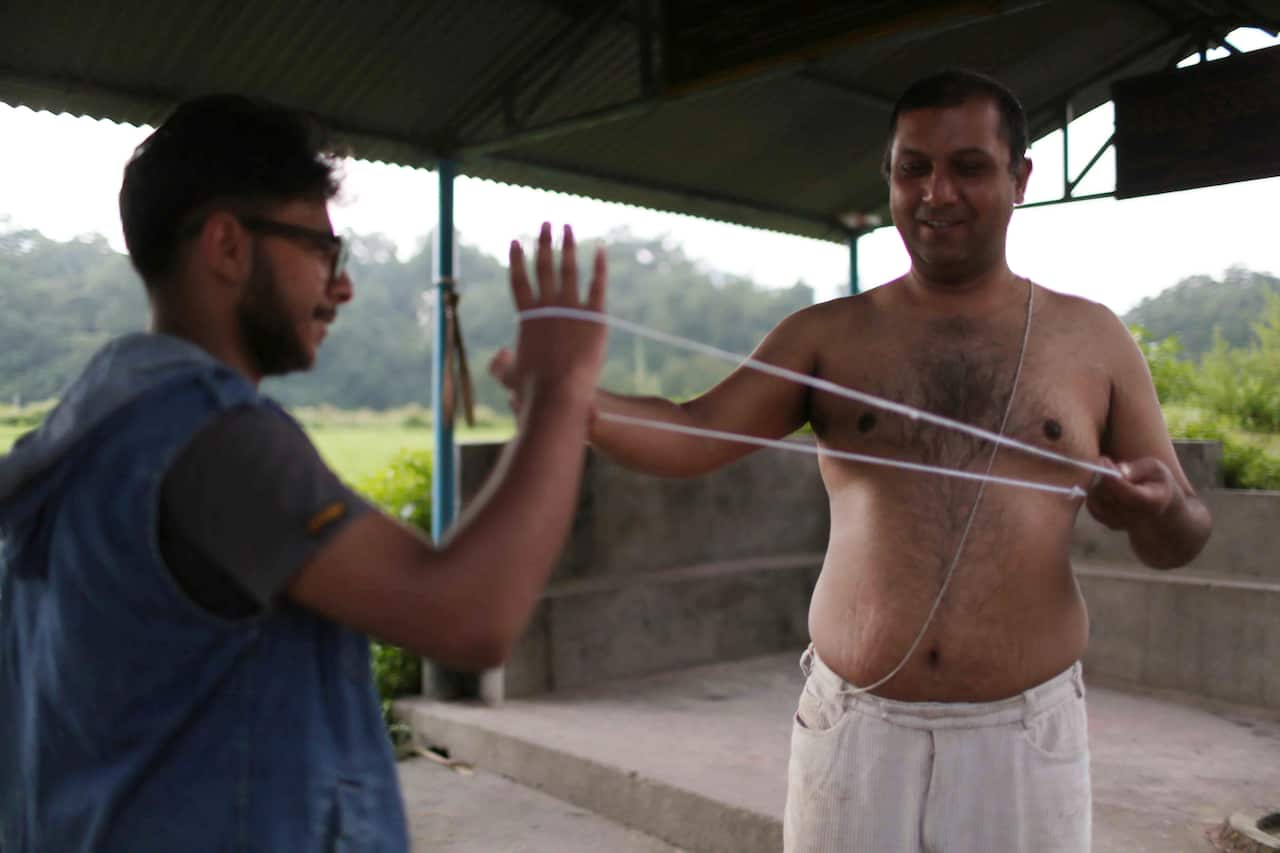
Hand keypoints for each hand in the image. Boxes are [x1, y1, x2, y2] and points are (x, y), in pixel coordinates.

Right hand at [489, 223, 606, 412]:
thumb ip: (500, 364)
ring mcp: (572, 309)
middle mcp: (548, 306)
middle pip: (544, 266)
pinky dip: (599, 266)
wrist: (559, 394)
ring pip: (569, 269)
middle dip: (544, 242)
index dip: (516, 259)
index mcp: (527, 316)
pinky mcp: (595, 317)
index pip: (518, 280)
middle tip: (546, 223)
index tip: (515, 241)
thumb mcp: (508, 377)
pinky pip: (597, 285)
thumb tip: (500, 354)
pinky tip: (601, 249)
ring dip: (568, 245)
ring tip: (568, 227)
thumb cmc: (532, 390)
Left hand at [1085, 456, 1178, 531]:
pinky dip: (1094, 495)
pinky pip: (1092, 507)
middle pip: (1110, 496)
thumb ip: (1137, 469)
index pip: (1129, 493)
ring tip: (1111, 477)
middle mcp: (1139, 517)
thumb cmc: (1155, 480)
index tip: (1103, 460)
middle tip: (1106, 463)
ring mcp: (1123, 523)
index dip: (1113, 478)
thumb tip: (1118, 471)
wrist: (1158, 503)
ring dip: (1099, 486)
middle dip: (1104, 478)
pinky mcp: (1110, 524)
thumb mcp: (1153, 468)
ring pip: (1098, 501)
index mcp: (1154, 501)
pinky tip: (1105, 487)